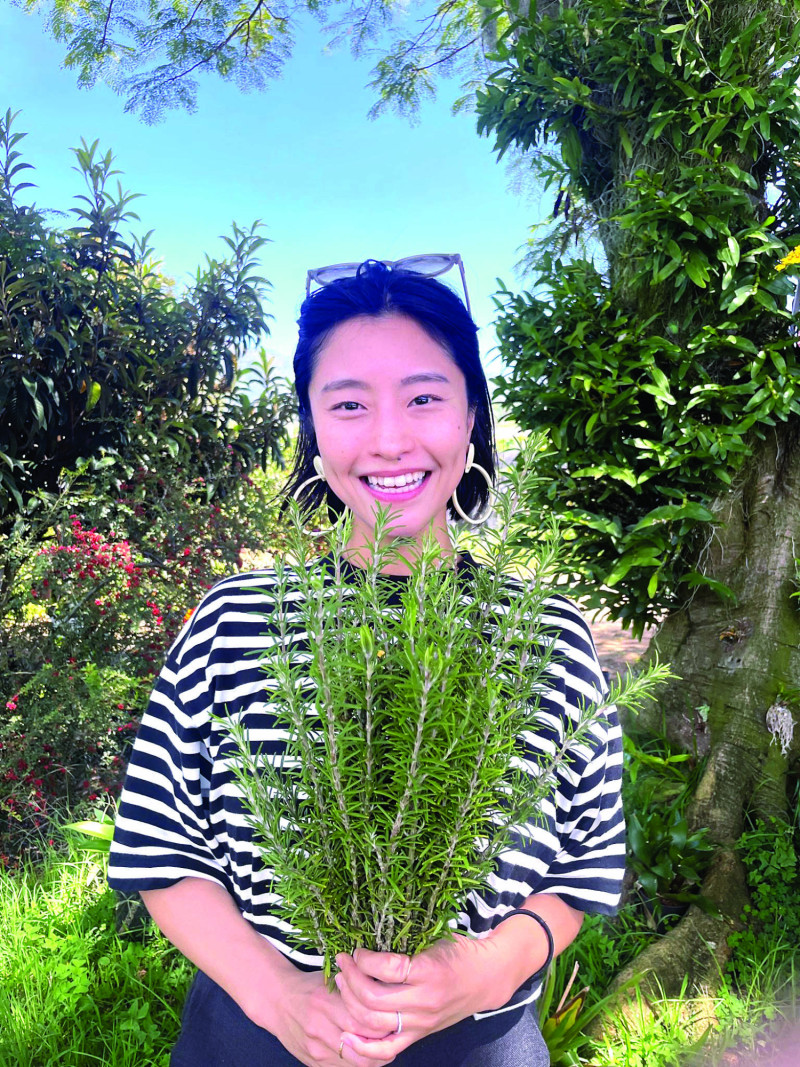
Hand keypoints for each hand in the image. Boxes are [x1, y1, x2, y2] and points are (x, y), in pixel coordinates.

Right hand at [267, 966, 398, 1066]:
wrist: (276, 1001)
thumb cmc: (309, 986)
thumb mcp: (331, 978)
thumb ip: (355, 987)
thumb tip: (386, 992)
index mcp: (326, 1001)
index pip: (365, 1018)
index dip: (385, 1021)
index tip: (395, 1016)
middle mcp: (320, 1026)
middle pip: (363, 1043)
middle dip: (384, 1042)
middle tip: (396, 1035)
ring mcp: (316, 1048)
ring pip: (355, 1062)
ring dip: (374, 1057)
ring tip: (386, 1046)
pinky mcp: (313, 1062)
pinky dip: (359, 1064)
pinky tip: (367, 1054)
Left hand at [334, 936, 497, 1060]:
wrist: (487, 977)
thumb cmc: (460, 951)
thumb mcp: (436, 938)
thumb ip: (406, 941)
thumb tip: (368, 934)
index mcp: (429, 971)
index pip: (387, 968)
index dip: (364, 959)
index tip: (356, 949)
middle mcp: (424, 1000)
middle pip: (373, 998)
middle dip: (350, 978)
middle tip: (342, 962)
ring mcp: (421, 1022)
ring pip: (374, 1022)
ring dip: (350, 1002)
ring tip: (342, 983)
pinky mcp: (419, 1035)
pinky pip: (386, 1050)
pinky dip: (363, 1047)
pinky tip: (346, 1036)